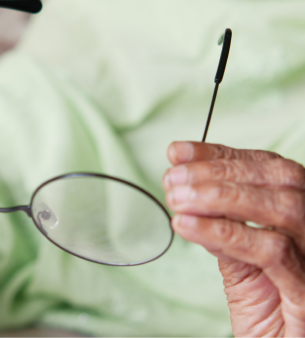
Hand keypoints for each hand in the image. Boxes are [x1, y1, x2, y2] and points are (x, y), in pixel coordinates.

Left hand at [163, 142, 304, 336]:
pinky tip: (188, 226)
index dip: (220, 155)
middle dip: (218, 170)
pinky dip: (224, 232)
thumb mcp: (241, 265)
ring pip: (282, 207)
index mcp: (300, 219)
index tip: (177, 152)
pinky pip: (272, 251)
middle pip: (279, 178)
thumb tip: (186, 192)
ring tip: (177, 199)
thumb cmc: (268, 314)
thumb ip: (223, 230)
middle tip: (173, 178)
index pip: (266, 169)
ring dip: (219, 196)